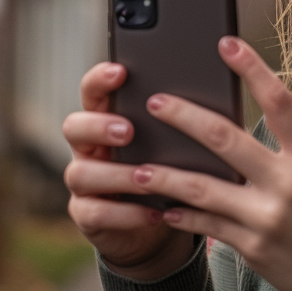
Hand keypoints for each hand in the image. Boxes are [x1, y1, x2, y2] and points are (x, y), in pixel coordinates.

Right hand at [63, 62, 195, 279]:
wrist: (163, 219)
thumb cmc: (174, 167)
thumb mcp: (179, 141)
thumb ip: (182, 119)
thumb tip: (217, 95)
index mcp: (109, 118)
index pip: (93, 90)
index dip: (101, 79)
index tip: (122, 71)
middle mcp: (89, 147)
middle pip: (74, 127)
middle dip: (99, 126)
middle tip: (129, 130)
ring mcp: (84, 183)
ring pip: (81, 173)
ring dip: (117, 174)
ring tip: (147, 176)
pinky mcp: (88, 215)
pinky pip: (95, 213)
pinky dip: (126, 213)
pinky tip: (154, 212)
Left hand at [130, 37, 291, 290]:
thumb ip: (286, 155)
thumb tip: (237, 130)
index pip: (279, 100)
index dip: (252, 68)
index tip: (226, 43)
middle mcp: (290, 182)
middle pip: (225, 138)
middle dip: (183, 116)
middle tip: (155, 101)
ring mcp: (267, 216)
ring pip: (201, 186)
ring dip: (163, 174)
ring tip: (137, 166)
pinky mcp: (250, 247)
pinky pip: (205, 224)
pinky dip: (180, 215)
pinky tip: (162, 209)